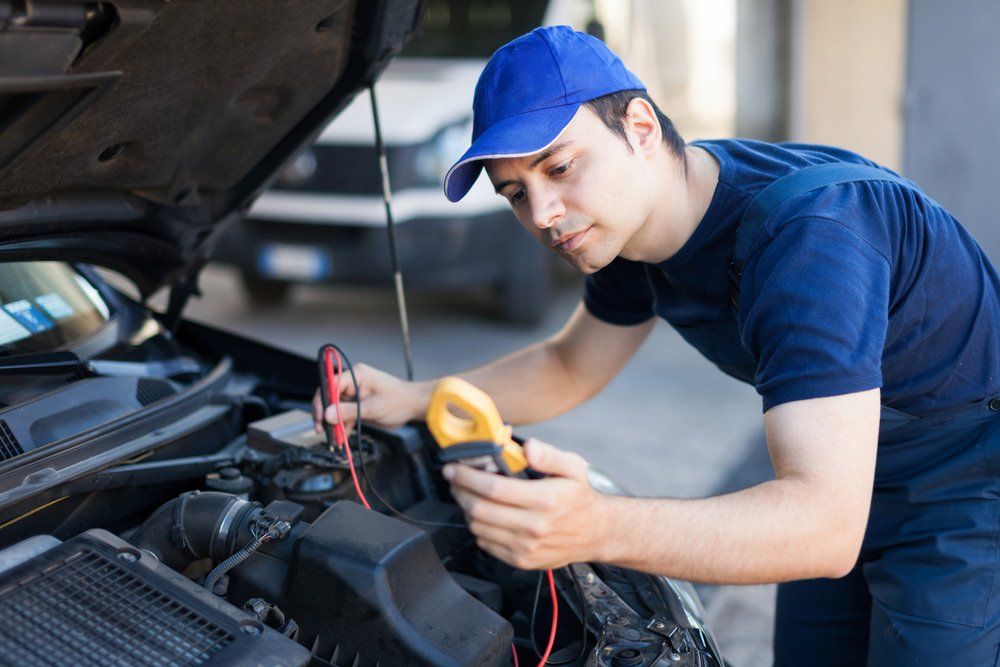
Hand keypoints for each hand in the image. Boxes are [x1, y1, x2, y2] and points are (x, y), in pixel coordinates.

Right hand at [311, 363, 427, 433]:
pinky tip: (340, 436)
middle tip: (321, 430)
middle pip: (330, 396)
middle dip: (324, 414)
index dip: (323, 401)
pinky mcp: (357, 404)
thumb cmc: (400, 401)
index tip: (320, 417)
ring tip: (333, 438)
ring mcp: (354, 393)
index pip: (331, 384)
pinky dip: (341, 425)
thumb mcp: (374, 408)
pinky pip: (343, 414)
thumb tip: (327, 415)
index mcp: (357, 374)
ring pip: (335, 407)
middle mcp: (353, 381)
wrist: (414, 406)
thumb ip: (350, 412)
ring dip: (333, 423)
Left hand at [444, 439, 609, 569]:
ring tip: (467, 494)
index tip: (453, 468)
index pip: (494, 488)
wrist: (596, 533)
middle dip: (459, 491)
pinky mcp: (521, 560)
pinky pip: (486, 544)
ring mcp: (526, 547)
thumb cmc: (580, 498)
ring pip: (478, 527)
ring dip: (466, 508)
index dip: (467, 477)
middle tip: (454, 479)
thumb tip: (528, 447)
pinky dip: (478, 527)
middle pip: (480, 509)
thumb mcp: (574, 468)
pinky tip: (484, 513)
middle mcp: (534, 526)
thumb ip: (549, 455)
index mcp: (545, 500)